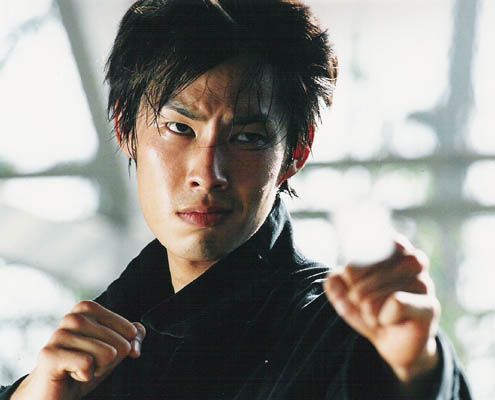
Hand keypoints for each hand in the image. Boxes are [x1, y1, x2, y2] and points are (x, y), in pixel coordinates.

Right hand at [11, 301, 145, 399]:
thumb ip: (133, 338)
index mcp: (88, 308)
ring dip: (98, 369)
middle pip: (120, 344)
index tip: (106, 354)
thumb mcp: (115, 350)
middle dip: (111, 362)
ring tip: (80, 369)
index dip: (125, 348)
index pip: (130, 330)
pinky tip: (71, 374)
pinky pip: (87, 364)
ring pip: (107, 354)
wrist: (54, 392)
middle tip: (90, 364)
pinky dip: (86, 376)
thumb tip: (136, 338)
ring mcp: (59, 334)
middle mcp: (72, 317)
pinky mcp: (50, 354)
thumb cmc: (86, 366)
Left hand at [324, 235, 440, 384]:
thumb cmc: (371, 310)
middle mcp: (413, 261)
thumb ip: (336, 284)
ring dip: (368, 308)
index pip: (368, 242)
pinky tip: (389, 321)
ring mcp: (424, 282)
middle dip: (356, 290)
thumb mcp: (346, 297)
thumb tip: (334, 277)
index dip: (353, 265)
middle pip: (368, 264)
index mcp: (394, 250)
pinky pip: (397, 303)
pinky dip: (384, 316)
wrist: (394, 344)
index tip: (351, 278)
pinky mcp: (430, 306)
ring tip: (375, 315)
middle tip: (362, 304)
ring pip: (378, 288)